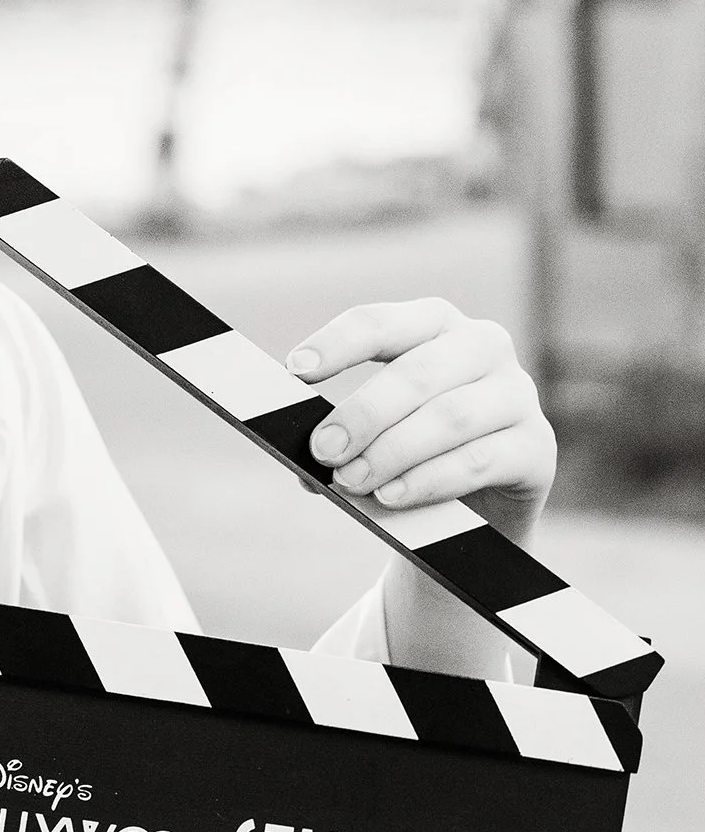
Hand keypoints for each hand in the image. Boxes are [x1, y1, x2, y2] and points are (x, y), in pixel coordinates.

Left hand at [286, 298, 554, 539]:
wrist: (478, 508)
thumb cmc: (412, 453)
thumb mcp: (373, 434)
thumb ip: (341, 436)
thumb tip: (301, 461)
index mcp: (434, 325)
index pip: (382, 323)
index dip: (338, 344)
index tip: (294, 371)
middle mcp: (483, 346)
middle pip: (418, 372)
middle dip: (364, 413)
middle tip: (323, 450)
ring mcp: (517, 393)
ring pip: (450, 417)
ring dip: (393, 452)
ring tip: (351, 481)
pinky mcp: (538, 446)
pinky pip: (481, 460)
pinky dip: (431, 480)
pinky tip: (393, 496)